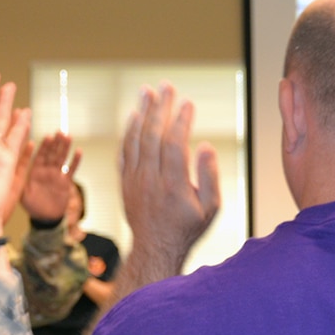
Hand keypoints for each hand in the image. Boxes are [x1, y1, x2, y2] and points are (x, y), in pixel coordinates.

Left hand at [20, 131, 81, 222]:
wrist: (44, 218)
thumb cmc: (32, 206)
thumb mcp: (22, 194)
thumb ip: (20, 180)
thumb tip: (14, 167)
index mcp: (35, 172)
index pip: (40, 155)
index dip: (44, 146)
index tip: (48, 137)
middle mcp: (46, 171)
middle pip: (52, 154)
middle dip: (56, 143)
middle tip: (60, 132)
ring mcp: (56, 175)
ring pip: (61, 158)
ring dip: (65, 147)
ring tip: (68, 136)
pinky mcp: (65, 182)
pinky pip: (71, 170)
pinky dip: (75, 161)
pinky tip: (79, 151)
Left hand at [120, 83, 219, 270]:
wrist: (155, 248)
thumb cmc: (188, 228)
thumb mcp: (210, 209)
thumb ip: (209, 176)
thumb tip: (205, 145)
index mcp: (173, 184)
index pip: (175, 143)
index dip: (181, 121)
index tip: (188, 103)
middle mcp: (150, 179)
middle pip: (153, 135)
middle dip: (160, 107)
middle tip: (166, 85)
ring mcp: (134, 180)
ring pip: (135, 139)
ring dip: (141, 112)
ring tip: (147, 91)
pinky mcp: (125, 182)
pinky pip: (124, 151)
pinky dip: (128, 132)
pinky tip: (133, 116)